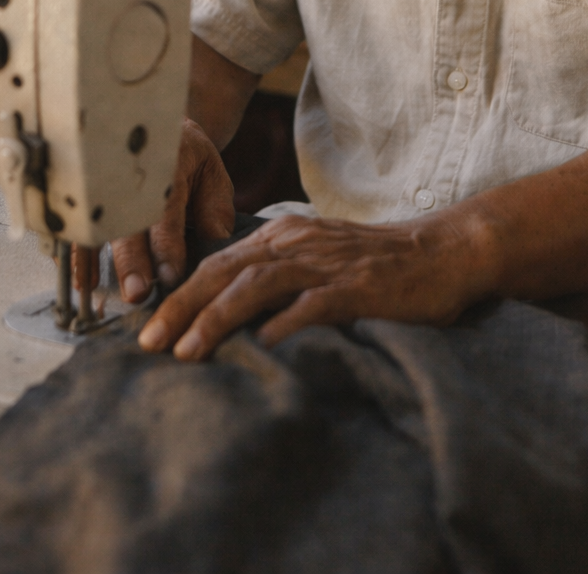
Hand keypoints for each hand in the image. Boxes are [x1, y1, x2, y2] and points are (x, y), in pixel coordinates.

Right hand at [72, 118, 234, 303]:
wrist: (155, 123)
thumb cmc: (187, 156)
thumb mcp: (211, 173)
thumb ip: (215, 209)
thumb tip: (214, 243)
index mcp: (168, 165)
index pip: (166, 209)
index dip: (167, 244)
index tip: (169, 275)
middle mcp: (131, 172)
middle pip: (127, 219)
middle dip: (131, 259)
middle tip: (136, 291)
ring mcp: (104, 179)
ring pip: (95, 220)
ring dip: (93, 257)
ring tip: (94, 288)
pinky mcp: (87, 191)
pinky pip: (76, 222)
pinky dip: (75, 250)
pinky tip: (80, 277)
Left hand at [137, 208, 489, 359]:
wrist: (440, 251)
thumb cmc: (375, 264)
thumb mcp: (316, 259)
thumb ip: (275, 277)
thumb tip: (226, 313)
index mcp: (282, 235)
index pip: (216, 263)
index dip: (178, 294)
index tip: (146, 327)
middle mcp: (296, 242)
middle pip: (225, 271)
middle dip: (181, 307)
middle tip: (148, 343)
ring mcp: (326, 264)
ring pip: (257, 286)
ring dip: (218, 318)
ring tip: (189, 352)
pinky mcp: (357, 287)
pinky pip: (314, 304)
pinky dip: (286, 323)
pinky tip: (265, 346)